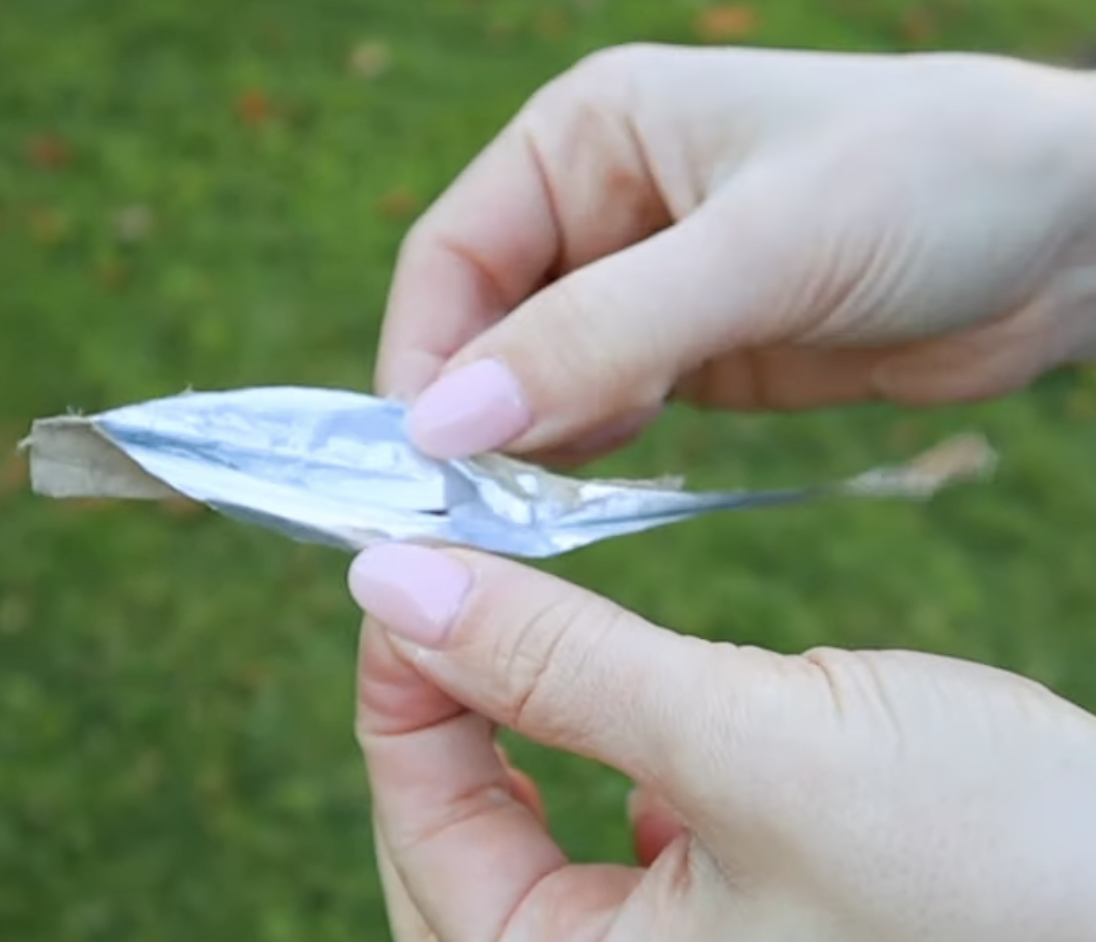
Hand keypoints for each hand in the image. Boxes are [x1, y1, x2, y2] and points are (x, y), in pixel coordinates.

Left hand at [351, 543, 1095, 941]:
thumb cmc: (991, 870)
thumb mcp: (749, 747)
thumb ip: (560, 666)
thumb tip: (398, 583)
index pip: (425, 839)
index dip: (400, 695)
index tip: (403, 571)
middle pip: (457, 850)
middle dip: (448, 717)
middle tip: (461, 596)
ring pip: (528, 842)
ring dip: (518, 732)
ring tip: (530, 645)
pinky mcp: (733, 918)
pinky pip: (610, 846)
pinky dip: (597, 764)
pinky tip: (641, 730)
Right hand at [376, 45, 1095, 461]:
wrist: (1064, 236)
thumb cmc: (926, 185)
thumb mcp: (761, 250)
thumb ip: (601, 334)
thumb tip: (449, 422)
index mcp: (588, 135)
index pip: (452, 256)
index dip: (424, 357)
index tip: (425, 463)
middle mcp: (598, 207)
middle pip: (482, 325)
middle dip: (475, 414)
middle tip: (472, 513)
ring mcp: (639, 287)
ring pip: (535, 379)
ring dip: (527, 445)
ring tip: (531, 511)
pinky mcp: (684, 354)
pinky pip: (599, 412)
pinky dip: (582, 457)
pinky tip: (592, 488)